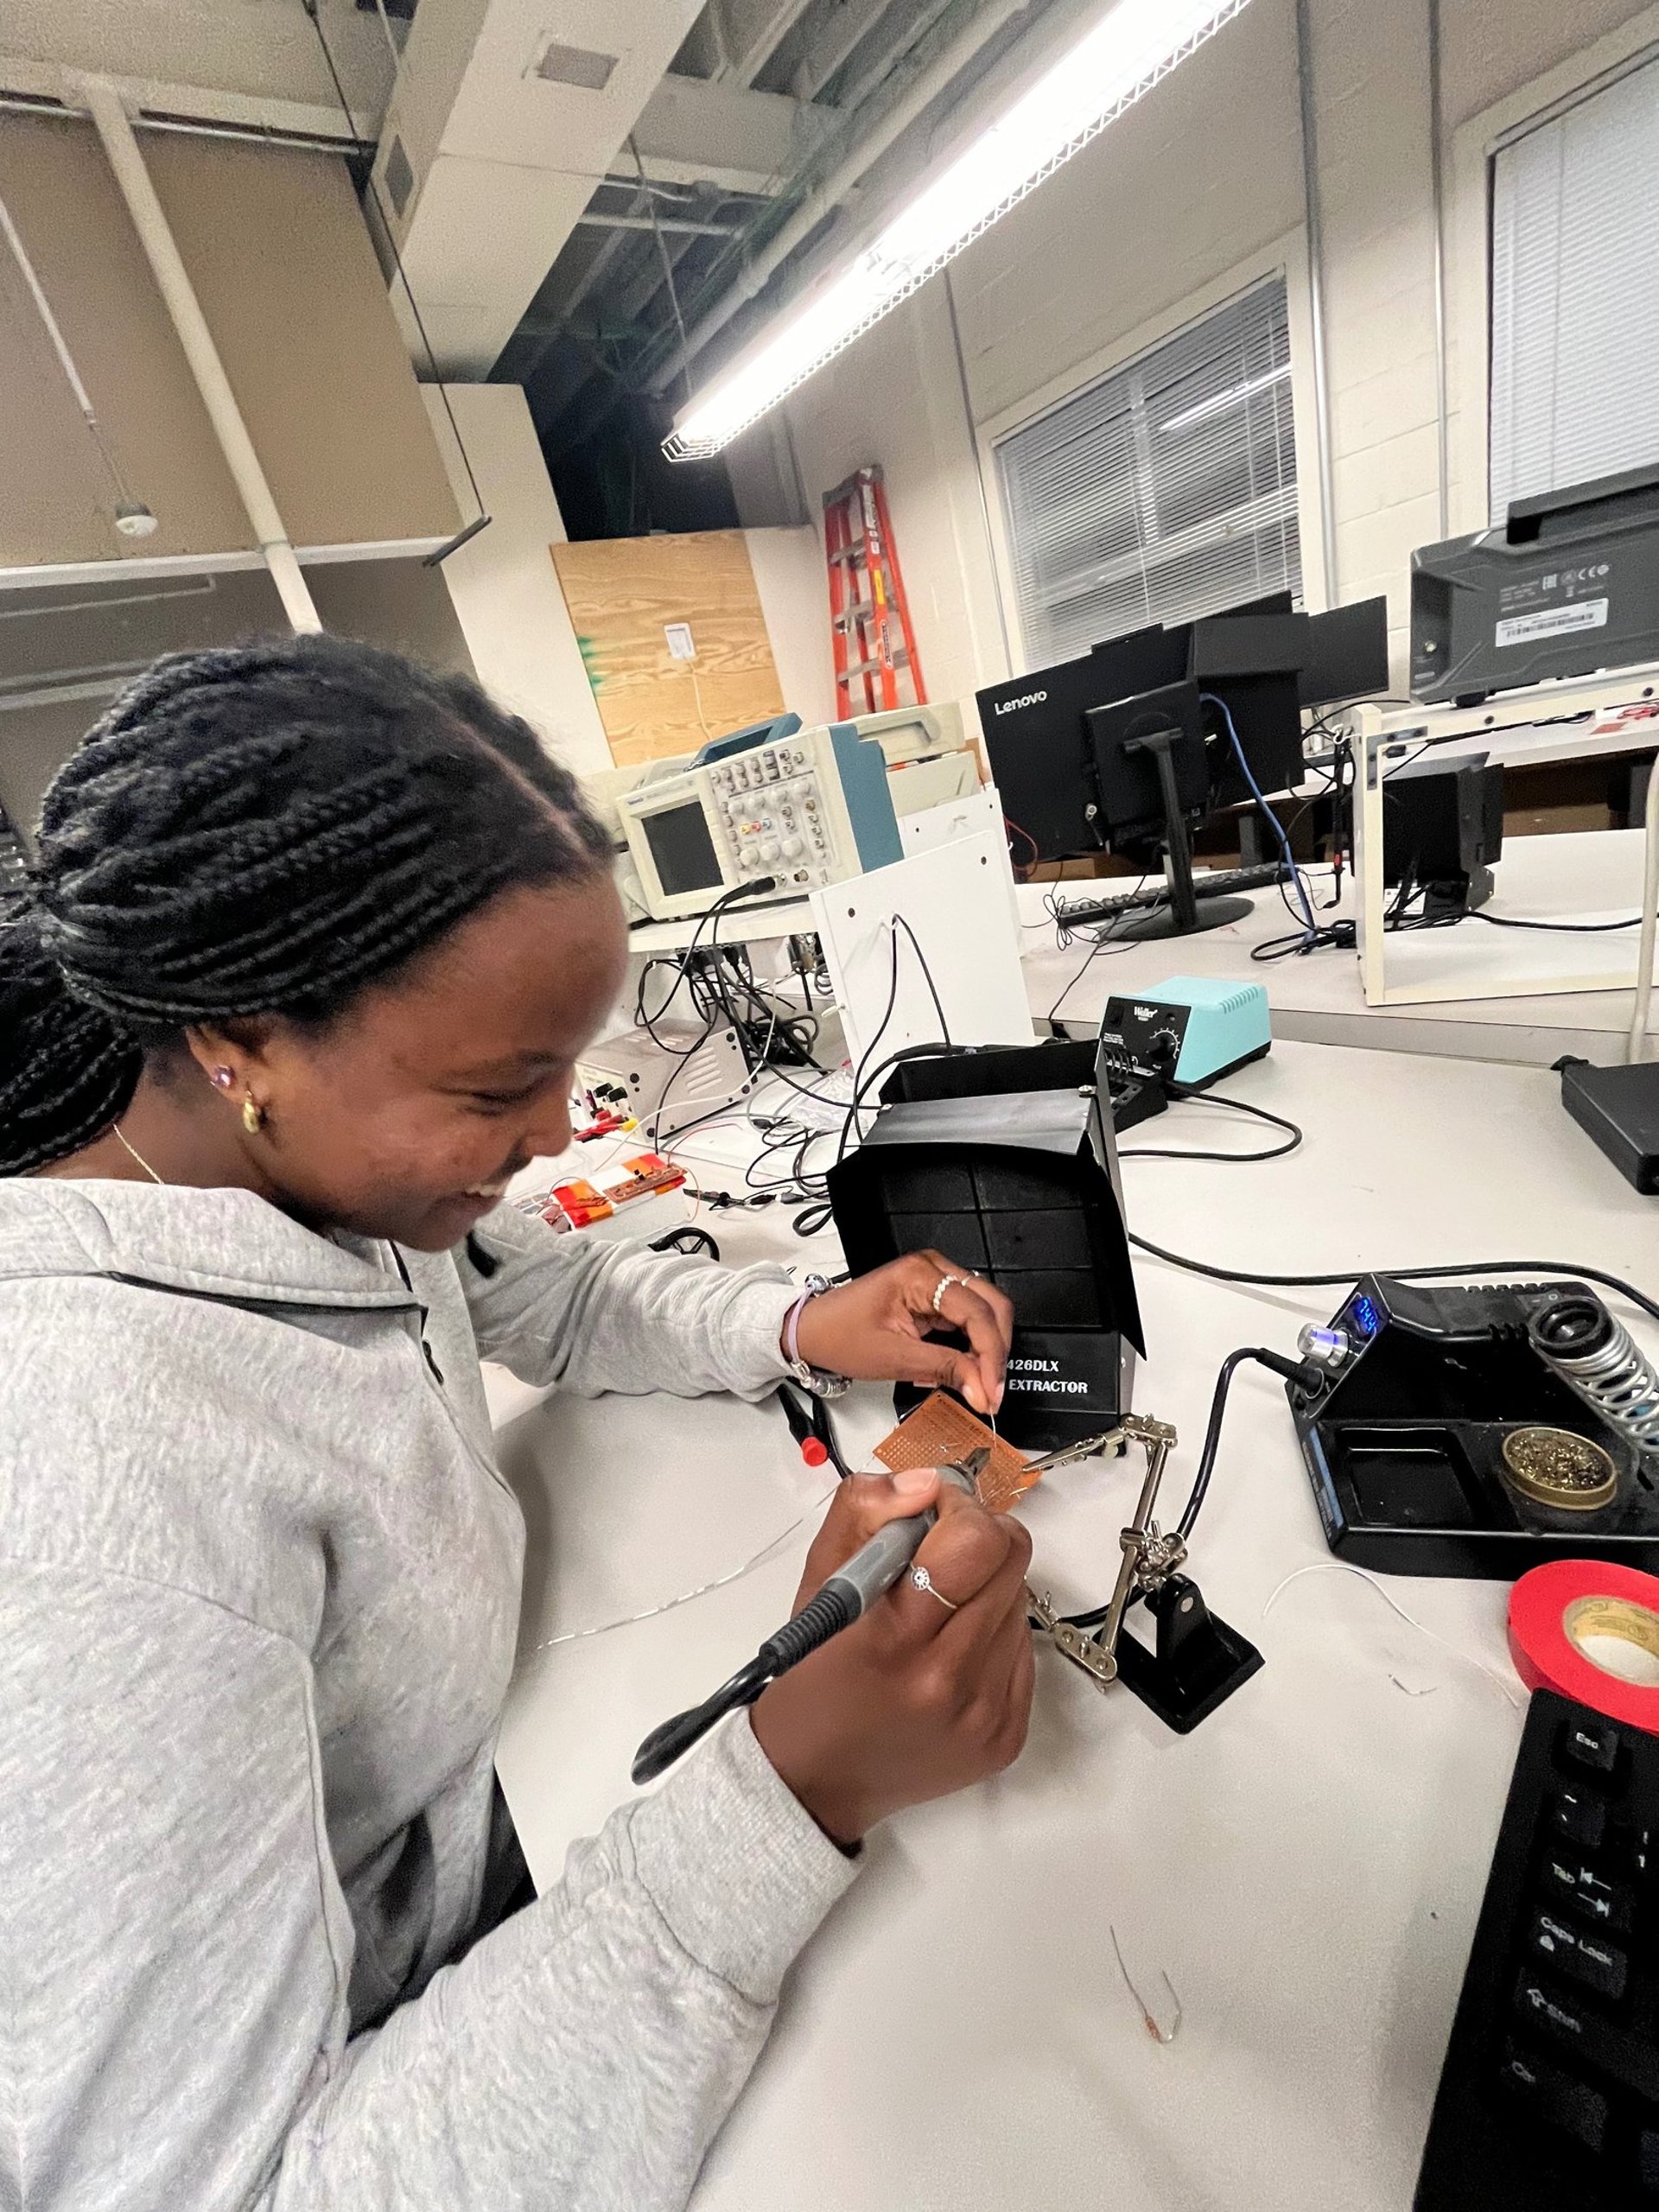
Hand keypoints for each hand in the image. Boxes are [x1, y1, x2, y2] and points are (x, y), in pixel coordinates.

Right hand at [751, 1467, 1034, 1847]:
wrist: (814, 1780)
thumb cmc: (810, 1674)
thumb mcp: (819, 1579)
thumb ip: (866, 1513)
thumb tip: (927, 1485)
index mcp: (895, 1639)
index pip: (977, 1541)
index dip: (960, 1508)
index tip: (933, 1510)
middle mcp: (950, 1681)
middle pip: (1012, 1562)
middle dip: (979, 1537)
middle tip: (941, 1548)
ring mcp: (986, 1714)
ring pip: (1020, 1602)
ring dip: (986, 1588)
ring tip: (938, 1610)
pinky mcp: (1007, 1736)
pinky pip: (1023, 1650)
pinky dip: (993, 1634)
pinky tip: (951, 1650)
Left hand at [791, 1252, 1013, 1416]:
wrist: (811, 1331)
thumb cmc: (839, 1334)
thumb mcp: (894, 1358)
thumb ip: (945, 1370)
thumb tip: (982, 1388)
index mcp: (921, 1275)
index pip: (977, 1313)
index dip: (991, 1356)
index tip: (992, 1390)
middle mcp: (933, 1269)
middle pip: (991, 1306)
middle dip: (996, 1351)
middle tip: (991, 1390)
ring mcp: (934, 1281)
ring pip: (985, 1313)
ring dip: (986, 1350)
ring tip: (975, 1384)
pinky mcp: (933, 1297)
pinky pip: (967, 1320)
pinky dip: (971, 1347)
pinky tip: (961, 1370)